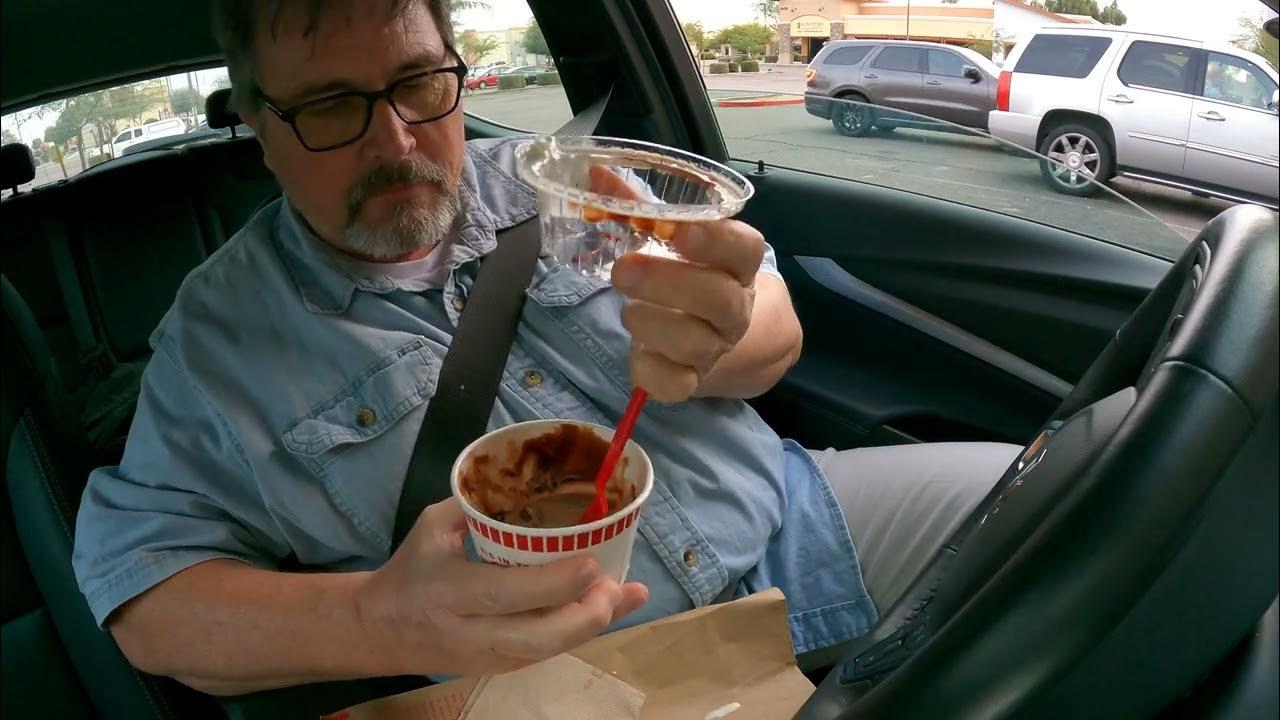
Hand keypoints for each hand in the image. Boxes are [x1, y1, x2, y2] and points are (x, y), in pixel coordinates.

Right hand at [356, 499, 648, 676]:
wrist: (377, 630)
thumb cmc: (411, 569)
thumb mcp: (432, 527)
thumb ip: (478, 505)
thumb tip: (530, 479)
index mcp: (448, 591)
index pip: (506, 594)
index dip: (553, 583)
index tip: (591, 563)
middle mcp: (468, 632)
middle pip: (537, 637)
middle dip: (585, 615)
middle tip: (618, 584)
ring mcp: (485, 658)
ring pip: (546, 653)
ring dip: (591, 627)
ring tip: (626, 596)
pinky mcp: (496, 669)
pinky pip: (543, 655)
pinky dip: (577, 633)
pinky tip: (607, 610)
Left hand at [590, 167, 764, 402]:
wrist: (711, 333)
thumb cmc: (685, 273)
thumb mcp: (668, 239)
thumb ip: (637, 207)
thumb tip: (593, 174)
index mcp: (737, 266)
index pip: (745, 248)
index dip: (717, 240)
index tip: (679, 230)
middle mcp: (734, 309)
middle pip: (720, 300)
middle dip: (669, 283)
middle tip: (623, 269)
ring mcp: (715, 348)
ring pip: (696, 344)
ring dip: (654, 323)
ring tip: (628, 309)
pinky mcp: (690, 380)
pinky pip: (676, 385)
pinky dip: (650, 369)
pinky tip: (636, 350)